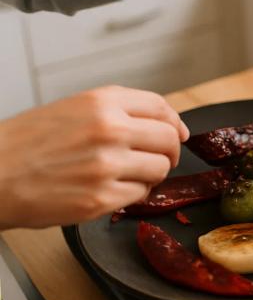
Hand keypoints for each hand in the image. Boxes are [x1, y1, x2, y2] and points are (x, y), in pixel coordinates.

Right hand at [0, 86, 189, 228]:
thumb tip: (165, 123)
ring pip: (159, 169)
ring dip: (151, 175)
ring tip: (128, 176)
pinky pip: (140, 195)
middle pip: (168, 140)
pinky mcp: (101, 197)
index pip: (161, 108)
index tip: (178, 133)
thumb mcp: (74, 108)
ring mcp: (107, 165)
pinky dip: (133, 194)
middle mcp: (110, 129)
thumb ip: (118, 111)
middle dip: (168, 152)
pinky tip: (113, 190)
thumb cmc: (26, 143)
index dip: (175, 123)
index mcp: (102, 102)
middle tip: (157, 159)